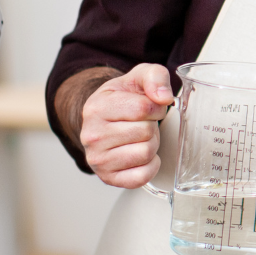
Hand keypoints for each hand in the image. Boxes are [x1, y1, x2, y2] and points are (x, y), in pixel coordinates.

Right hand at [80, 63, 175, 187]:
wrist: (106, 120)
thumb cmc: (124, 99)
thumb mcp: (138, 77)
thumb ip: (155, 76)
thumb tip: (163, 98)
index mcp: (96, 107)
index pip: (143, 108)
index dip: (156, 108)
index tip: (151, 108)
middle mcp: (92, 135)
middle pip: (146, 132)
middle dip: (152, 127)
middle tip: (142, 124)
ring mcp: (98, 159)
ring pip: (145, 153)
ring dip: (151, 145)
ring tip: (139, 138)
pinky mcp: (108, 178)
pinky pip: (142, 176)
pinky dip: (150, 166)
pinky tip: (141, 155)